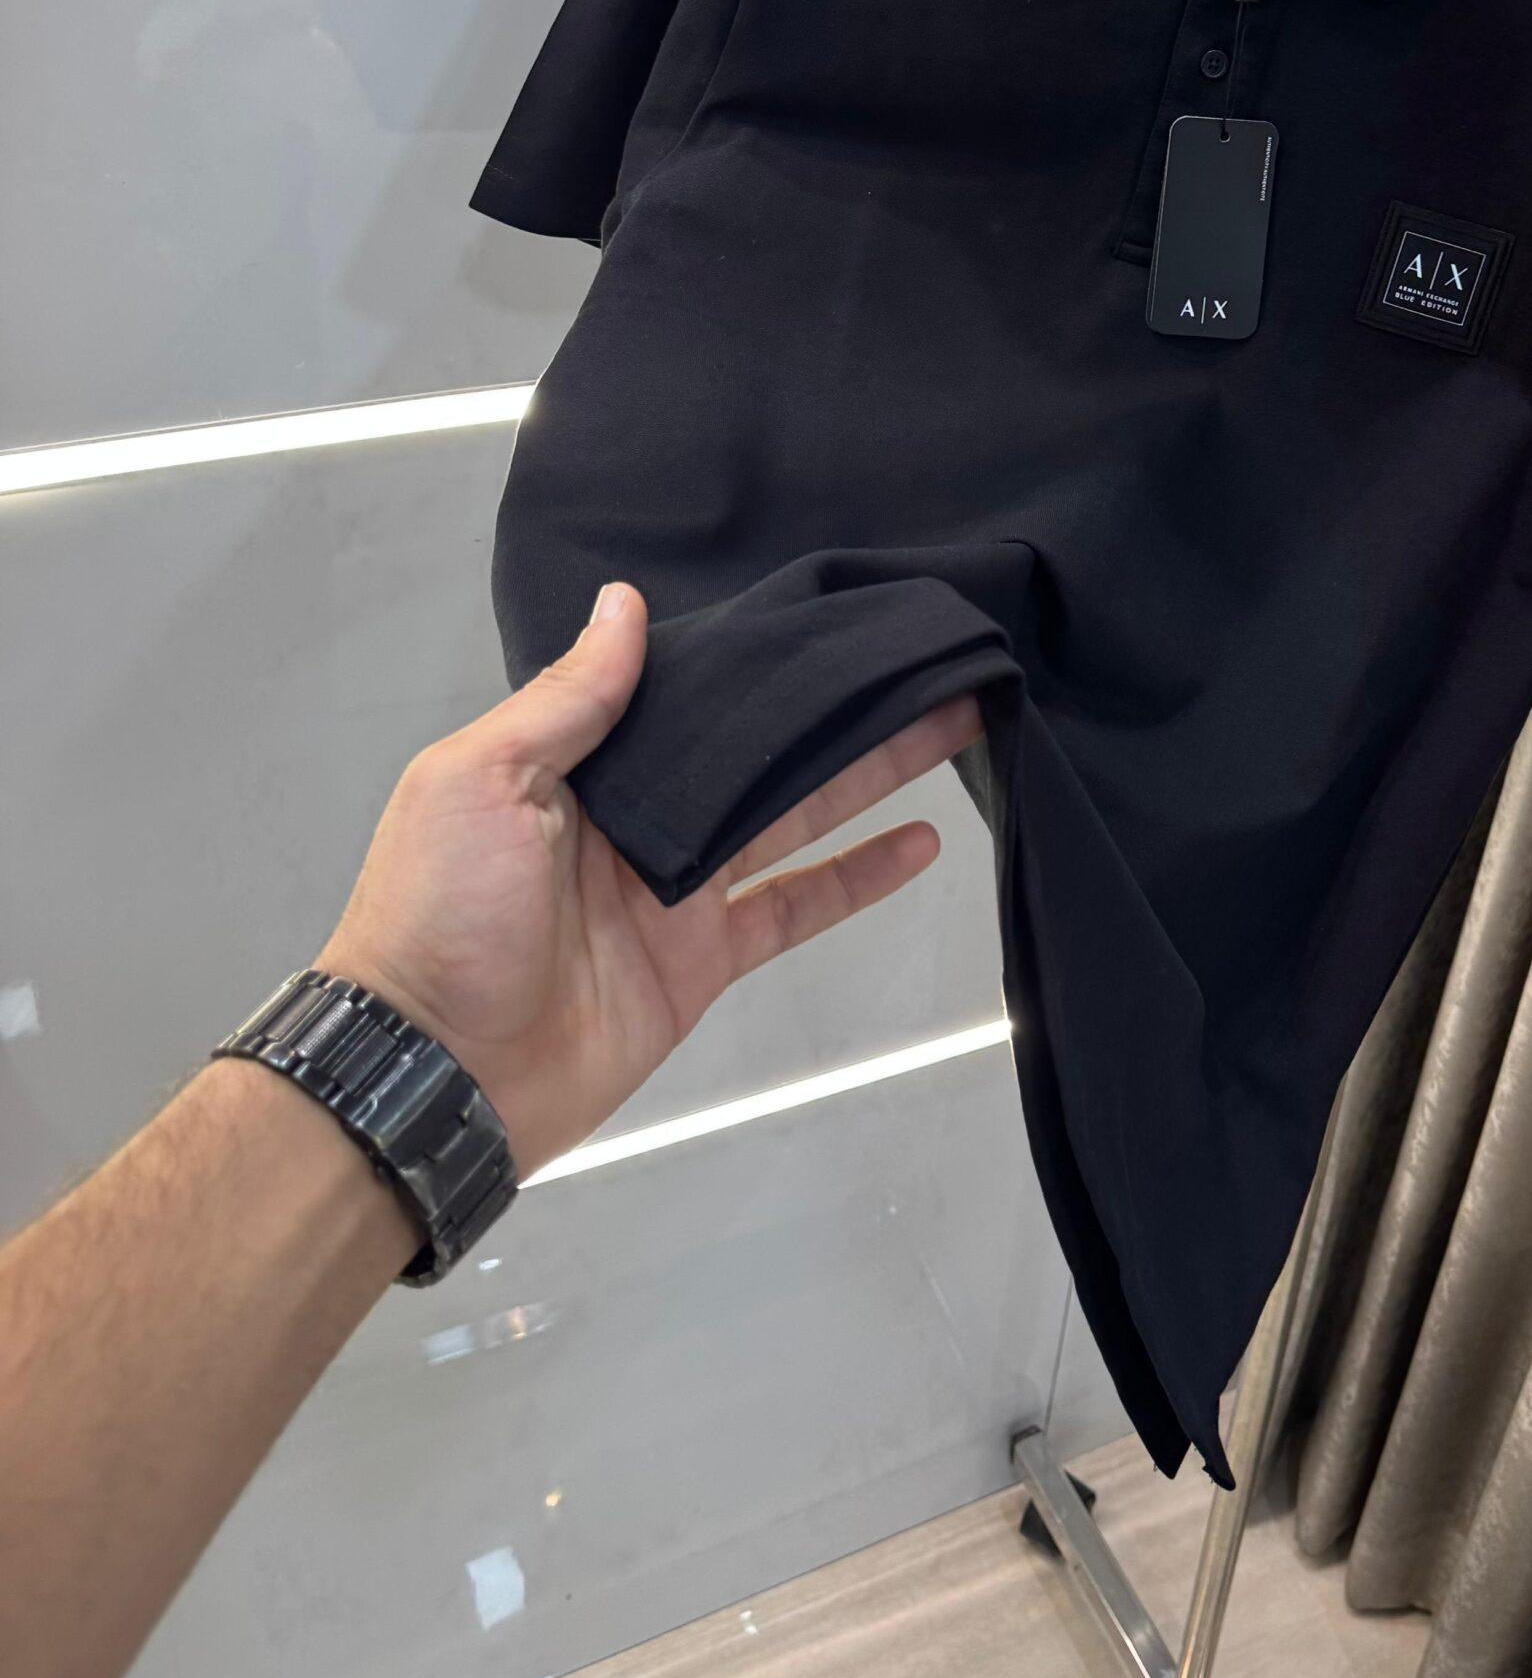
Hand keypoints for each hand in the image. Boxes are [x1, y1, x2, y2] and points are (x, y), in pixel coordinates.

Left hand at [320, 583, 980, 1176]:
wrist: (433, 1074)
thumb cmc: (440, 910)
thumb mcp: (479, 781)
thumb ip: (568, 699)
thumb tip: (624, 603)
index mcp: (576, 764)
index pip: (682, 691)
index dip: (752, 655)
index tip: (827, 612)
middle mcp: (634, 816)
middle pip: (754, 746)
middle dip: (832, 702)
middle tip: (919, 654)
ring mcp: (675, 891)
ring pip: (793, 813)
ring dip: (870, 770)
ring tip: (953, 721)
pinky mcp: (704, 960)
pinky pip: (794, 906)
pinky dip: (859, 876)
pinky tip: (921, 843)